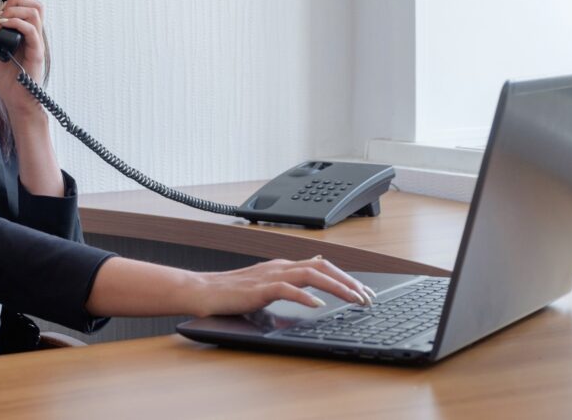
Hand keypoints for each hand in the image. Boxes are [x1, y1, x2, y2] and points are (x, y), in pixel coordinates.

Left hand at [0, 0, 46, 117]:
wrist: (17, 102)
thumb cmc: (10, 81)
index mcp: (28, 36)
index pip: (30, 7)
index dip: (14, 3)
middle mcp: (36, 37)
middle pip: (36, 5)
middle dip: (16, 2)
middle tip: (1, 14)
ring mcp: (37, 44)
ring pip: (36, 12)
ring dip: (15, 11)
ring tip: (2, 20)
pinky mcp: (36, 54)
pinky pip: (32, 30)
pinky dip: (16, 23)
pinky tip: (4, 26)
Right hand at [188, 256, 376, 316]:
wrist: (204, 291)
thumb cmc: (232, 292)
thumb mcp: (266, 284)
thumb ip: (288, 280)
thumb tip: (312, 275)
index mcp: (283, 266)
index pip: (322, 265)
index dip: (345, 277)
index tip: (363, 292)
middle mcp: (280, 267)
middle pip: (323, 267)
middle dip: (349, 281)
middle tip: (367, 298)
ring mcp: (270, 276)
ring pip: (311, 274)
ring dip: (336, 287)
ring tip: (353, 300)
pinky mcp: (260, 289)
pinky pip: (287, 289)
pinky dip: (304, 296)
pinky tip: (317, 305)